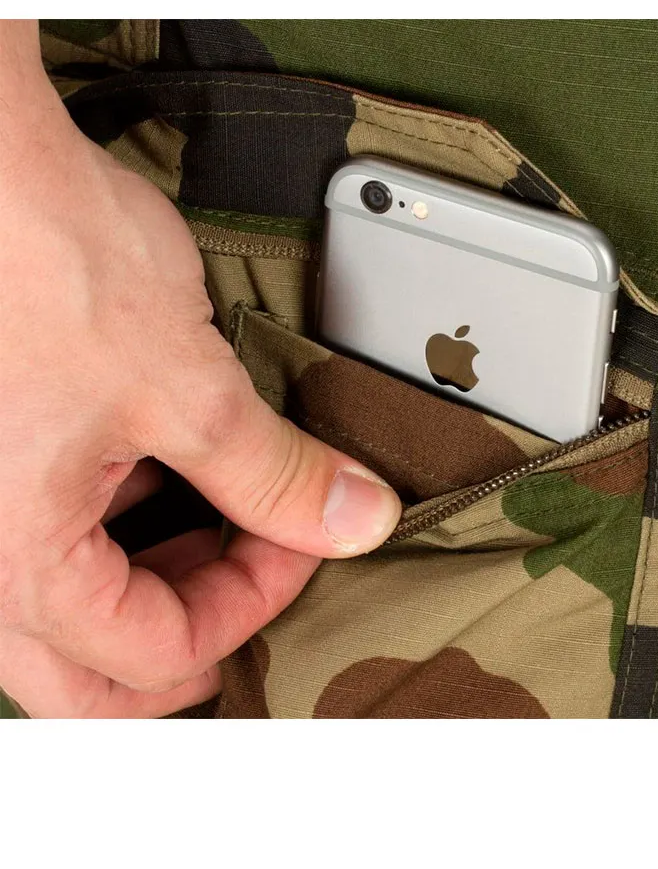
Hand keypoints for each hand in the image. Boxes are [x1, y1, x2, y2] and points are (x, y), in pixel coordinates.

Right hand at [0, 23, 400, 716]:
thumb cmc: (44, 257)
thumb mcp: (187, 386)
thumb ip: (274, 473)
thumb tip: (355, 519)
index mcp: (12, 561)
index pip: (149, 656)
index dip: (251, 608)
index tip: (306, 537)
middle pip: (91, 669)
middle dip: (192, 627)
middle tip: (260, 567)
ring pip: (72, 606)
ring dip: (161, 574)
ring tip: (231, 512)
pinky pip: (57, 527)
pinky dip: (127, 517)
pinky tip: (175, 461)